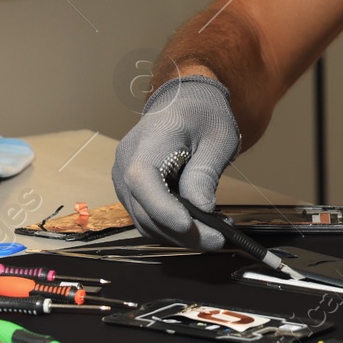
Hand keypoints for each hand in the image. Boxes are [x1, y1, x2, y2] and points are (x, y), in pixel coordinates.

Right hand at [111, 75, 240, 249]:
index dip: (162, 207)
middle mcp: (126, 161)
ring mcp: (124, 179)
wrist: (185, 102)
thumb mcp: (218, 138)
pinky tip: (199, 226)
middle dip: (181, 232)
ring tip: (214, 232)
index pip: (142, 178)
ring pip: (145, 221)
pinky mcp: (131, 192)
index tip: (189, 225)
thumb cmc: (203, 115)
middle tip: (218, 240)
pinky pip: (147, 218)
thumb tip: (202, 210)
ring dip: (178, 235)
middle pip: (144, 209)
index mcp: (148, 140)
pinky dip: (171, 228)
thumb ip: (205, 172)